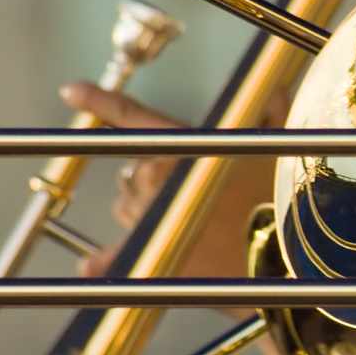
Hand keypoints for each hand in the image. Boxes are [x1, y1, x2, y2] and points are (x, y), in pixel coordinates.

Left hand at [59, 82, 280, 279]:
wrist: (284, 255)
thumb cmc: (284, 198)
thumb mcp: (282, 147)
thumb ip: (273, 115)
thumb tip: (281, 89)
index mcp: (183, 143)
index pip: (131, 115)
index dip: (99, 100)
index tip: (71, 90)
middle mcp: (156, 175)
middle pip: (134, 175)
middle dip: (153, 183)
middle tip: (189, 199)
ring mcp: (148, 215)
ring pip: (128, 209)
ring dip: (146, 214)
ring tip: (185, 226)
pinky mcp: (148, 253)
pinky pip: (112, 255)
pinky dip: (102, 261)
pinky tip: (91, 265)